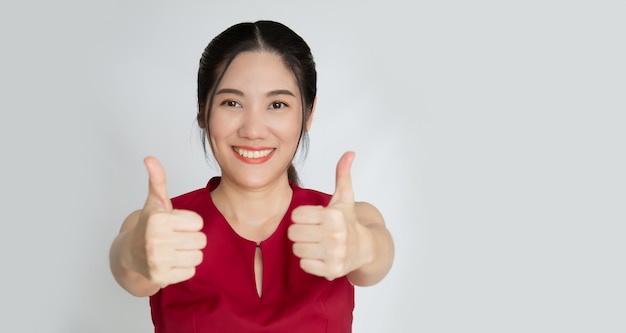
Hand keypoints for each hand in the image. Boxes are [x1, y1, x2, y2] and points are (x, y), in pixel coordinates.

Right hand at [127, 157, 206, 287]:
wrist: (130, 255)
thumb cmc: (149, 226)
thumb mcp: (155, 202)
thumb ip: (157, 180)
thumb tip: (150, 158)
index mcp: (157, 220)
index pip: (198, 223)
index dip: (190, 223)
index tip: (176, 224)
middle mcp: (155, 241)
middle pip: (201, 241)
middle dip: (192, 239)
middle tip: (176, 238)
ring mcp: (157, 261)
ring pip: (198, 257)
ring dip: (190, 254)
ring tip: (174, 250)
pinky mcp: (161, 278)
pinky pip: (191, 272)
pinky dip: (184, 269)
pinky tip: (171, 262)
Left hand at [288, 151, 369, 279]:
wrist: (365, 248)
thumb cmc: (348, 220)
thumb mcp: (344, 197)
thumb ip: (342, 174)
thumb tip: (349, 153)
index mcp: (334, 215)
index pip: (296, 215)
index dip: (302, 216)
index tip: (314, 218)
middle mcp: (335, 235)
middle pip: (293, 233)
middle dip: (300, 231)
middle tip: (312, 231)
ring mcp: (334, 254)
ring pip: (296, 248)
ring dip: (303, 246)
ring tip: (316, 243)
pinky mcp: (331, 270)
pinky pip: (304, 264)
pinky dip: (309, 261)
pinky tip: (319, 255)